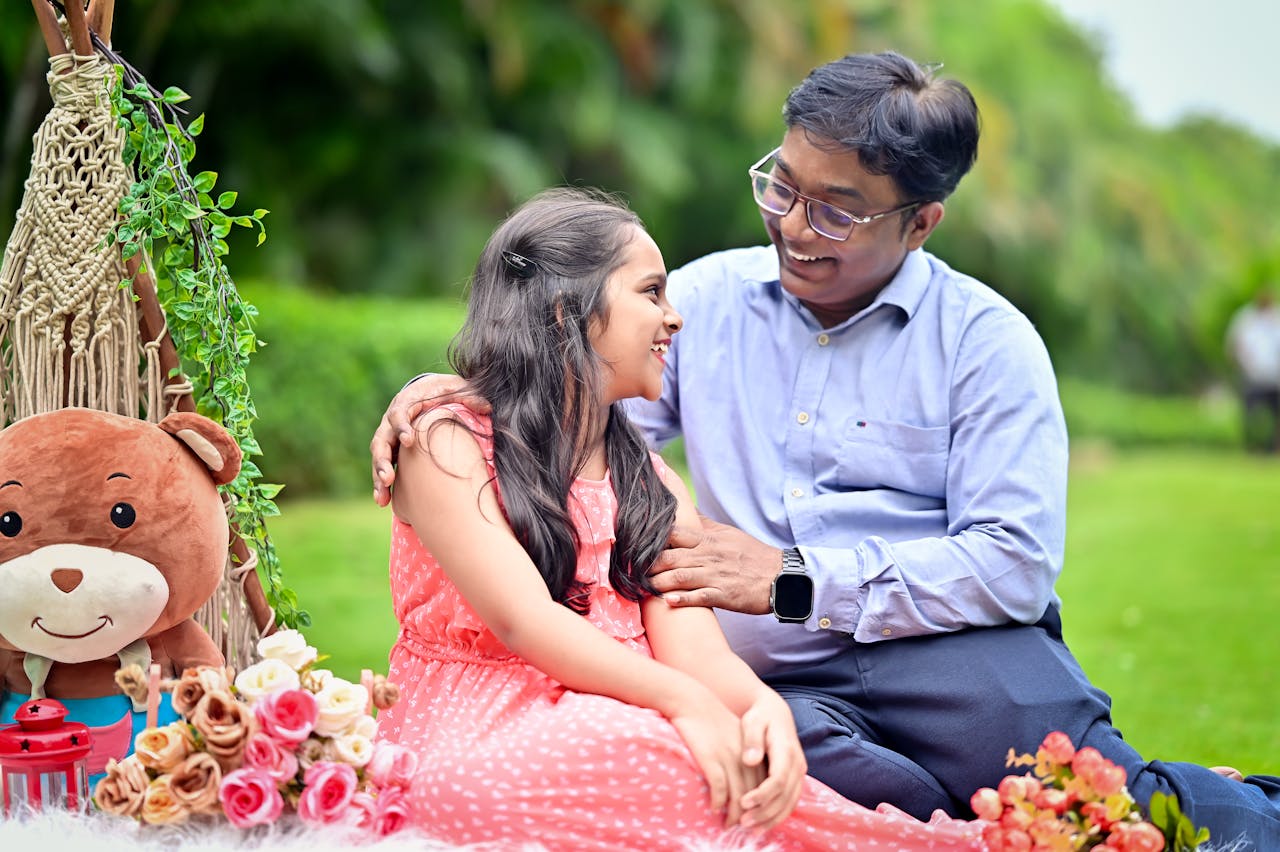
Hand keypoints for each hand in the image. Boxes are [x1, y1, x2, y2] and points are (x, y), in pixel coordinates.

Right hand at [369, 373, 486, 505]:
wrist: (431, 391)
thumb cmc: (444, 391)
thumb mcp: (457, 389)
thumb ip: (470, 397)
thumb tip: (487, 407)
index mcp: (406, 403)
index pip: (398, 414)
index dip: (401, 427)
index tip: (409, 441)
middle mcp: (392, 421)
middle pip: (381, 441)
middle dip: (383, 460)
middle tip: (389, 477)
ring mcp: (390, 437)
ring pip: (378, 458)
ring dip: (379, 478)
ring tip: (382, 498)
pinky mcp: (392, 451)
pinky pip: (383, 468)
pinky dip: (382, 485)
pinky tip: (383, 502)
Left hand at [647, 515, 778, 613]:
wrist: (781, 577)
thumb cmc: (752, 555)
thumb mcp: (727, 534)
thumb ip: (703, 523)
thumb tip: (684, 508)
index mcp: (708, 540)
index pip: (675, 534)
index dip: (653, 539)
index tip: (634, 544)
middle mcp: (709, 556)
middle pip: (671, 557)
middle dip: (649, 564)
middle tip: (630, 569)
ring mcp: (716, 576)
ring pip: (681, 577)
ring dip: (660, 582)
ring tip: (644, 586)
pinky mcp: (724, 595)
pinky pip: (700, 597)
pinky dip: (683, 599)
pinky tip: (668, 601)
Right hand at [669, 693, 764, 828]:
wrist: (692, 701)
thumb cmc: (711, 720)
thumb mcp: (736, 736)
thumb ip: (745, 755)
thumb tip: (746, 779)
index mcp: (754, 751)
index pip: (766, 786)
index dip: (763, 805)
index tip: (757, 817)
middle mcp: (745, 757)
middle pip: (755, 795)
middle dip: (752, 816)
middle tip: (745, 829)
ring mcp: (729, 758)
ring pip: (739, 796)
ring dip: (734, 815)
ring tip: (729, 825)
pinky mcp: (711, 759)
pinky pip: (719, 788)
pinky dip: (718, 802)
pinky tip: (714, 808)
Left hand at [738, 692, 805, 831]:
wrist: (775, 713)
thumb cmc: (760, 717)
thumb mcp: (752, 722)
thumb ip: (752, 740)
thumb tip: (750, 761)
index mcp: (787, 750)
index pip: (778, 779)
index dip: (762, 795)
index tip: (743, 802)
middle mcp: (798, 764)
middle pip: (785, 796)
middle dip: (764, 812)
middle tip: (742, 822)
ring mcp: (799, 772)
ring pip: (790, 802)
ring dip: (771, 819)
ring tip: (751, 830)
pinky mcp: (796, 778)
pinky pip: (790, 802)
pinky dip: (778, 816)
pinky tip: (762, 825)